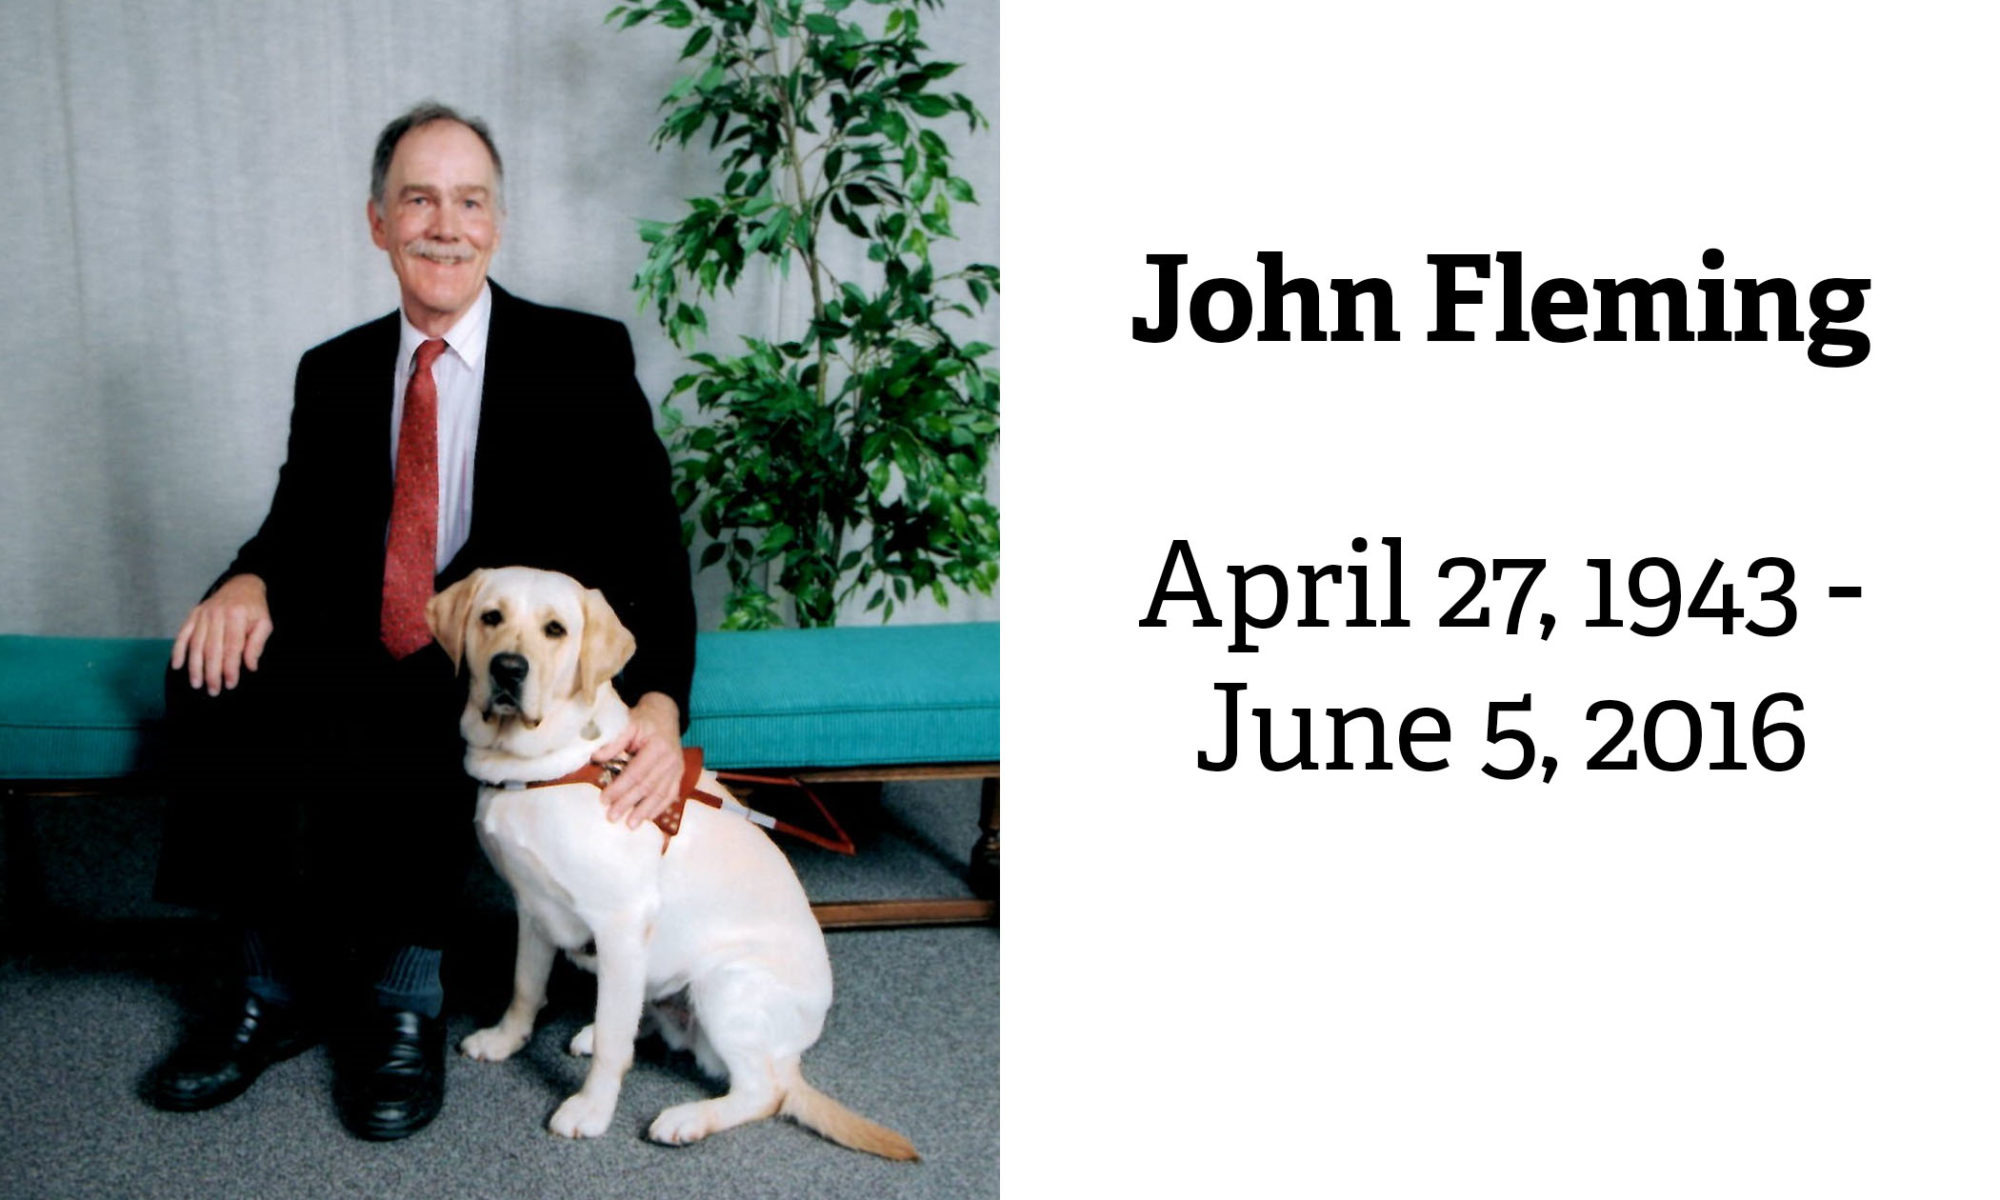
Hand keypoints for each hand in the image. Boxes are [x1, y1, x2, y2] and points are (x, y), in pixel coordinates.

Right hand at [170, 574, 272, 695]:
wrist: (241, 585)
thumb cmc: (254, 609)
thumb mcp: (264, 624)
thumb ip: (257, 644)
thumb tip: (250, 666)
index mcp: (236, 616)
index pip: (232, 648)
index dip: (230, 668)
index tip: (230, 684)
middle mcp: (216, 614)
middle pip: (211, 649)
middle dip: (212, 673)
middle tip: (213, 691)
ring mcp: (202, 614)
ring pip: (195, 645)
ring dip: (195, 667)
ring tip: (197, 684)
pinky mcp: (193, 615)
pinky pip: (182, 634)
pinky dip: (178, 651)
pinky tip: (177, 666)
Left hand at [595, 693, 685, 830]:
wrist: (665, 715)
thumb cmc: (644, 721)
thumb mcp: (628, 723)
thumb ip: (614, 741)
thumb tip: (596, 758)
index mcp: (658, 746)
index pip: (636, 772)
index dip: (620, 788)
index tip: (604, 799)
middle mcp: (671, 759)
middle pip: (647, 786)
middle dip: (628, 803)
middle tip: (612, 816)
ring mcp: (677, 768)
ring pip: (660, 794)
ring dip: (644, 811)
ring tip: (630, 825)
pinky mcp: (679, 774)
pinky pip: (671, 795)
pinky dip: (659, 807)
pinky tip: (648, 818)